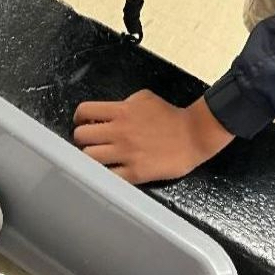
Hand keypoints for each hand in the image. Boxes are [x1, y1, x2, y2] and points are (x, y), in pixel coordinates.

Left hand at [74, 93, 233, 183]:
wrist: (194, 135)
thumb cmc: (170, 116)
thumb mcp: (145, 98)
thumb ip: (123, 103)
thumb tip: (105, 113)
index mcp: (121, 111)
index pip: (84, 111)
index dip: (80, 118)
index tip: (85, 123)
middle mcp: (119, 132)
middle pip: (81, 136)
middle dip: (83, 138)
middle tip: (92, 142)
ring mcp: (126, 154)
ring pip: (88, 158)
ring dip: (90, 158)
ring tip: (99, 158)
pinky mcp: (134, 173)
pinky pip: (107, 176)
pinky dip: (105, 174)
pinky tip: (110, 170)